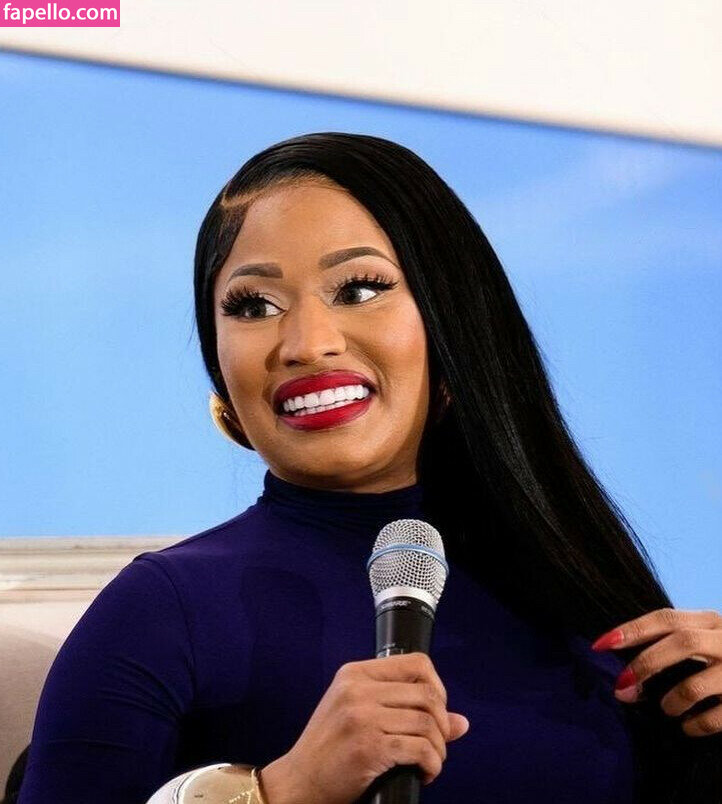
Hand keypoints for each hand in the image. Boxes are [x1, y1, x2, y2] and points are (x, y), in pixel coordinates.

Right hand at [260, 652, 469, 803]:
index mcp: (355, 673)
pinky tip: (425, 773)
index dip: (437, 686)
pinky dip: (431, 764)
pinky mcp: (368, 747)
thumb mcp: (359, 714)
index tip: (437, 710)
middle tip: (437, 743)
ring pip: (426, 723)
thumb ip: (406, 709)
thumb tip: (461, 722)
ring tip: (431, 761)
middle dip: (442, 723)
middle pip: (426, 695)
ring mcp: (362, 717)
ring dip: (438, 748)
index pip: (415, 663)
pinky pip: (419, 749)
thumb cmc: (328, 748)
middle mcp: (358, 689)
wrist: (299, 781)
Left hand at [591, 607, 721, 736]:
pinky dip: (697, 725)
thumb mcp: (706, 638)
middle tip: (622, 688)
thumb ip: (674, 642)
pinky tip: (688, 727)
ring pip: (697, 683)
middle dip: (645, 664)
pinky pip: (719, 715)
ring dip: (671, 699)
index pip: (665, 618)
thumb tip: (625, 662)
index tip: (600, 644)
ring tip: (665, 709)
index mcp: (710, 620)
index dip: (631, 630)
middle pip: (681, 643)